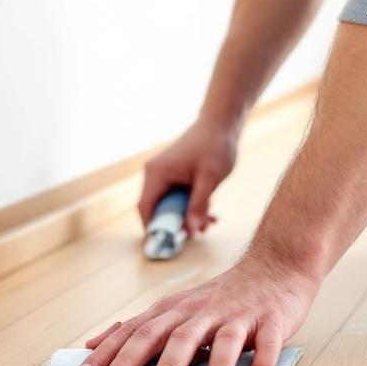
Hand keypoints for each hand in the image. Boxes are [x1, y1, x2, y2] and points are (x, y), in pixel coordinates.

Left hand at [73, 254, 319, 365]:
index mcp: (174, 312)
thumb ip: (137, 328)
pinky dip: (263, 359)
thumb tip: (93, 345)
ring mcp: (237, 316)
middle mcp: (201, 312)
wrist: (274, 265)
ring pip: (222, 340)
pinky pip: (268, 341)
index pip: (136, 333)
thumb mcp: (174, 308)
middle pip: (174, 337)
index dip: (111, 356)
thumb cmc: (219, 297)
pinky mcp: (270, 321)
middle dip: (154, 365)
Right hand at [138, 119, 238, 236]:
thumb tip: (192, 232)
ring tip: (210, 223)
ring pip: (170, 204)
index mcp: (157, 173)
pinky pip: (177, 196)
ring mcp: (164, 173)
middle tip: (197, 234)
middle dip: (176, 224)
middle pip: (157, 209)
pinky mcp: (174, 174)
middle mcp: (155, 173)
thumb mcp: (209, 179)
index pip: (145, 208)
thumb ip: (199, 206)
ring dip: (187, 216)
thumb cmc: (215, 146)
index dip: (153, 228)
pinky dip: (190, 206)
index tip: (168, 243)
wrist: (221, 122)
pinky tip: (210, 212)